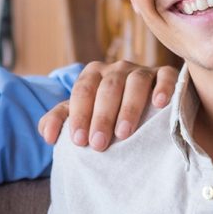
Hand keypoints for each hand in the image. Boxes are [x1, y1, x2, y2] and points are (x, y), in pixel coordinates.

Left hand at [38, 61, 177, 150]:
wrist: (145, 112)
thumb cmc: (108, 116)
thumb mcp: (83, 115)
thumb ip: (61, 120)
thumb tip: (47, 135)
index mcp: (93, 75)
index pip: (83, 90)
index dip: (79, 115)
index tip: (79, 141)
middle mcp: (117, 69)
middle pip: (107, 88)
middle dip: (101, 117)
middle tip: (99, 144)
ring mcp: (142, 70)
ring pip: (135, 82)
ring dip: (129, 107)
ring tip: (124, 133)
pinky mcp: (166, 74)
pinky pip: (166, 76)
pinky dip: (163, 88)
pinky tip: (159, 104)